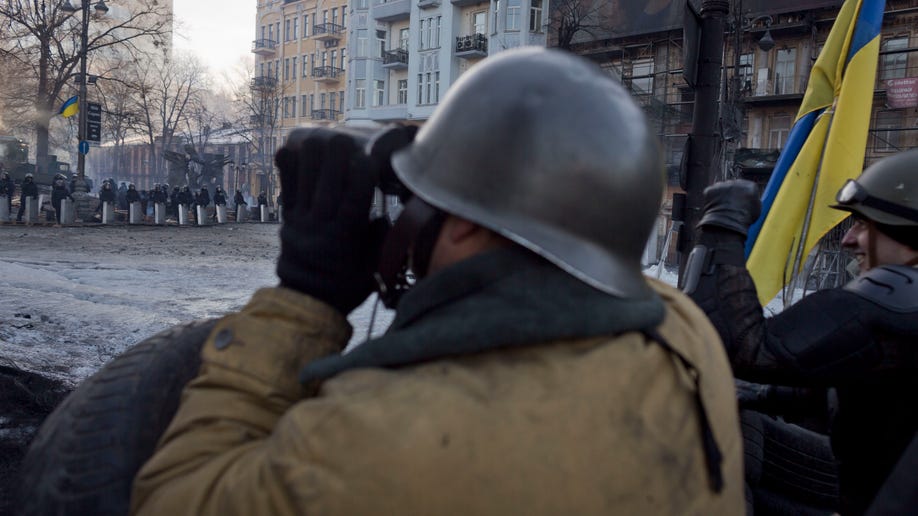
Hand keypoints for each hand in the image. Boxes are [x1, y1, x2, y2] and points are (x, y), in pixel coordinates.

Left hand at [274, 128, 386, 313]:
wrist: (307, 301)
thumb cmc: (346, 285)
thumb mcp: (371, 269)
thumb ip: (378, 241)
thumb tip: (384, 217)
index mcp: (345, 238)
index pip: (354, 202)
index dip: (360, 178)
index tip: (368, 158)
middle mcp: (322, 226)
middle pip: (327, 187)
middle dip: (334, 160)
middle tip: (341, 137)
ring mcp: (302, 221)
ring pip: (305, 185)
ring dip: (311, 159)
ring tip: (317, 135)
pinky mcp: (288, 219)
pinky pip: (286, 191)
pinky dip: (286, 170)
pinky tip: (287, 148)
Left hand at [697, 179, 760, 235]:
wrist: (728, 223)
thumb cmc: (744, 220)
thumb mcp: (756, 210)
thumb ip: (753, 200)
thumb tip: (750, 198)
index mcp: (750, 186)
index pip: (746, 186)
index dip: (742, 194)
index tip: (739, 201)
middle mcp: (736, 182)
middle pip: (733, 185)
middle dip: (730, 193)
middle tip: (729, 205)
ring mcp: (722, 185)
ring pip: (721, 188)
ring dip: (720, 195)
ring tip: (722, 208)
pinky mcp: (710, 190)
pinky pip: (711, 193)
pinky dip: (711, 199)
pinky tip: (715, 208)